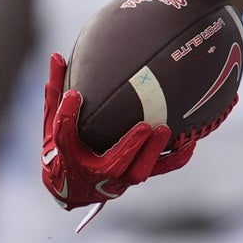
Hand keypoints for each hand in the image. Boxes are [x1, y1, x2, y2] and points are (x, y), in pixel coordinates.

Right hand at [39, 53, 193, 211]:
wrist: (72, 186)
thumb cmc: (63, 149)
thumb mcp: (53, 122)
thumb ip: (56, 91)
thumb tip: (56, 56)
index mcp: (71, 156)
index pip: (65, 136)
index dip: (68, 115)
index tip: (75, 95)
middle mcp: (96, 172)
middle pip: (114, 164)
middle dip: (130, 146)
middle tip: (144, 125)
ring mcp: (119, 178)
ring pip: (138, 171)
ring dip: (152, 152)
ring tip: (164, 130)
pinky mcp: (135, 176)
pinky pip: (160, 169)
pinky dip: (176, 157)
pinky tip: (190, 141)